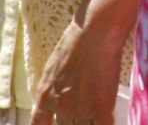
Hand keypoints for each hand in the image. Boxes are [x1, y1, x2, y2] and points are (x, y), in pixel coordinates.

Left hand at [32, 10, 126, 124]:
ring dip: (89, 121)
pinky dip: (107, 122)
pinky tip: (109, 117)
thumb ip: (53, 85)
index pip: (38, 123)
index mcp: (45, 95)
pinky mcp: (100, 108)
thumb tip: (59, 91)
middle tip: (83, 115)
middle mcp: (59, 107)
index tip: (55, 123)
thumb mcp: (55, 65)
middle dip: (74, 122)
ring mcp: (79, 110)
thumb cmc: (77, 40)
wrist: (95, 32)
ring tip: (97, 115)